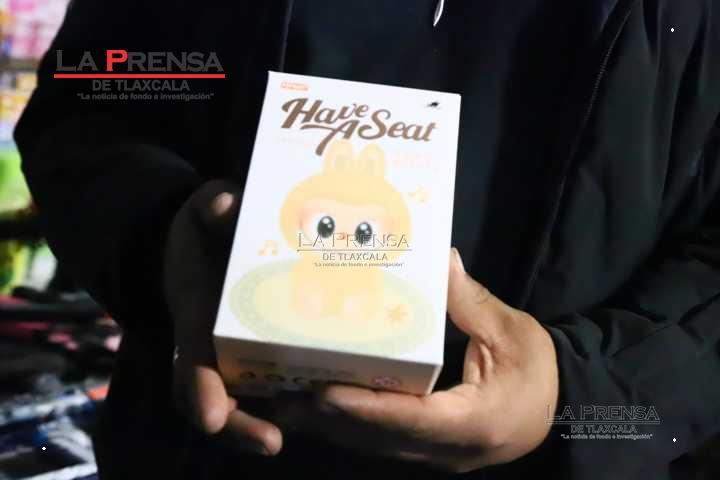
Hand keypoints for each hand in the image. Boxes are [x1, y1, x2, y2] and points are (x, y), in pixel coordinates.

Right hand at [163, 180, 281, 455]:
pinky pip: (271, 387)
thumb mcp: (205, 212)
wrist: (212, 244)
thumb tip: (224, 205)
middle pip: (213, 397)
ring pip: (237, 402)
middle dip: (237, 424)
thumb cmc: (209, 231)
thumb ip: (214, 205)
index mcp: (197, 310)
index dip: (199, 385)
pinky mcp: (263, 354)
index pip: (192, 355)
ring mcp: (233, 354)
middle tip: (270, 441)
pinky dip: (290, 403)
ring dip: (255, 427)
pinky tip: (323, 410)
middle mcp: (210, 343)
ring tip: (282, 441)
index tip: (210, 414)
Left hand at [280, 248, 557, 472]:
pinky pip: (383, 445)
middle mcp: (447, 450)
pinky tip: (324, 410)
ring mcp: (437, 457)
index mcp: (472, 421)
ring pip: (375, 448)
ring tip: (289, 403)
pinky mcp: (430, 452)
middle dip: (331, 419)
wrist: (561, 408)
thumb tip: (442, 261)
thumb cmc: (540, 370)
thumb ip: (471, 301)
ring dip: (334, 427)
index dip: (363, 407)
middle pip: (379, 439)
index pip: (408, 418)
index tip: (322, 391)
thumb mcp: (511, 332)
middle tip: (285, 394)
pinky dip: (352, 429)